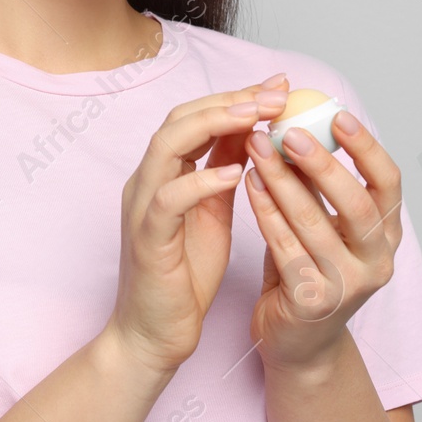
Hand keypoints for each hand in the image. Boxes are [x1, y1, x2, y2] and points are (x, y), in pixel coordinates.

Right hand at [106, 74, 290, 376]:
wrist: (154, 334)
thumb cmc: (183, 276)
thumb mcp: (212, 213)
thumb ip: (222, 172)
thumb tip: (252, 132)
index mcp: (164, 174)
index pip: (195, 116)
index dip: (236, 96)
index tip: (279, 86)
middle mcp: (146, 182)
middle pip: (179, 119)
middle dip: (230, 100)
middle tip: (276, 94)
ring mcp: (141, 208)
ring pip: (167, 146)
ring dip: (213, 126)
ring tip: (256, 117)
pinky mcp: (147, 240)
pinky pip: (168, 200)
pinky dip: (200, 181)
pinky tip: (234, 172)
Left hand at [239, 101, 402, 374]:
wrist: (296, 343)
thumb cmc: (308, 271)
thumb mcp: (322, 225)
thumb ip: (318, 185)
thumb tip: (300, 123)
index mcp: (386, 235)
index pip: (389, 183)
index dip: (367, 148)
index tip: (338, 115)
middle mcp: (376, 261)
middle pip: (357, 205)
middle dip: (323, 164)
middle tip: (291, 132)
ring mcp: (348, 285)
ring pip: (314, 224)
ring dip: (283, 181)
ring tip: (258, 148)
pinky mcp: (313, 302)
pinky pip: (285, 248)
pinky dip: (265, 212)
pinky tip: (248, 184)